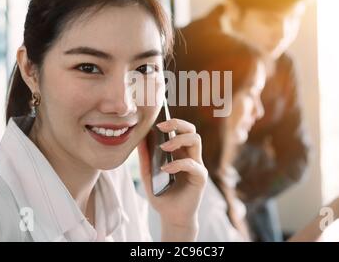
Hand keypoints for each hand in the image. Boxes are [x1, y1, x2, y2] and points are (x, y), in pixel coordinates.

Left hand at [137, 118, 207, 240]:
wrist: (171, 217)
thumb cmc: (161, 195)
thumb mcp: (148, 175)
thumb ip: (145, 158)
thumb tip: (138, 139)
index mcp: (179, 152)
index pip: (181, 129)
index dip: (172, 122)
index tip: (156, 124)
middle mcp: (190, 156)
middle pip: (191, 130)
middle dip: (178, 124)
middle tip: (161, 128)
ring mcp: (197, 165)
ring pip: (196, 140)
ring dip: (179, 140)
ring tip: (163, 147)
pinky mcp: (200, 177)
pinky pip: (193, 164)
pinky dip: (178, 164)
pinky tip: (166, 169)